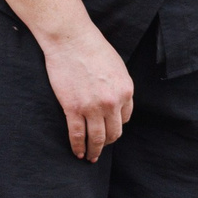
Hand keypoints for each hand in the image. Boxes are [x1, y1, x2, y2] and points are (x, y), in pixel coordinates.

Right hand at [39, 21, 134, 159]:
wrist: (71, 39)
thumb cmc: (93, 48)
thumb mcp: (117, 67)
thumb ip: (119, 87)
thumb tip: (117, 104)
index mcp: (126, 91)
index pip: (125, 118)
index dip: (116, 125)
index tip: (109, 130)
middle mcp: (112, 102)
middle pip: (114, 132)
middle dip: (108, 143)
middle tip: (100, 149)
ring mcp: (92, 107)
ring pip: (97, 138)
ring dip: (94, 151)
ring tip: (90, 158)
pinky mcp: (73, 108)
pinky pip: (77, 135)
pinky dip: (78, 147)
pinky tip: (78, 153)